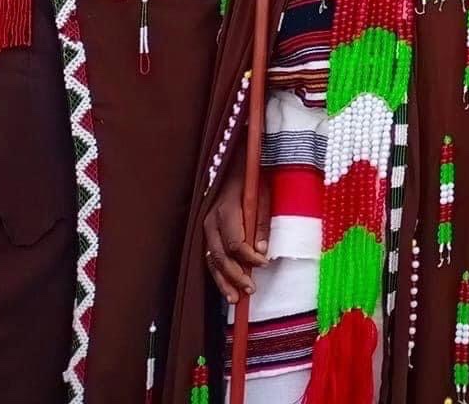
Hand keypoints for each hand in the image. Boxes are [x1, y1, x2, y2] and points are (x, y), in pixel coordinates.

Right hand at [201, 173, 271, 303]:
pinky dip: (217, 274)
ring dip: (223, 282)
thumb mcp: (263, 195)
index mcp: (226, 210)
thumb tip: (262, 250)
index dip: (248, 257)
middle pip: (220, 256)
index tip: (263, 264)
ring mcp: (205, 228)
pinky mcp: (206, 234)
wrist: (233, 168)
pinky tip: (225, 287)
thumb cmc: (251, 181)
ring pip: (211, 261)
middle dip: (235, 275)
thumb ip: (262, 223)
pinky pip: (209, 258)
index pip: (235, 242)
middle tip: (250, 290)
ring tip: (234, 299)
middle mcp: (210, 222)